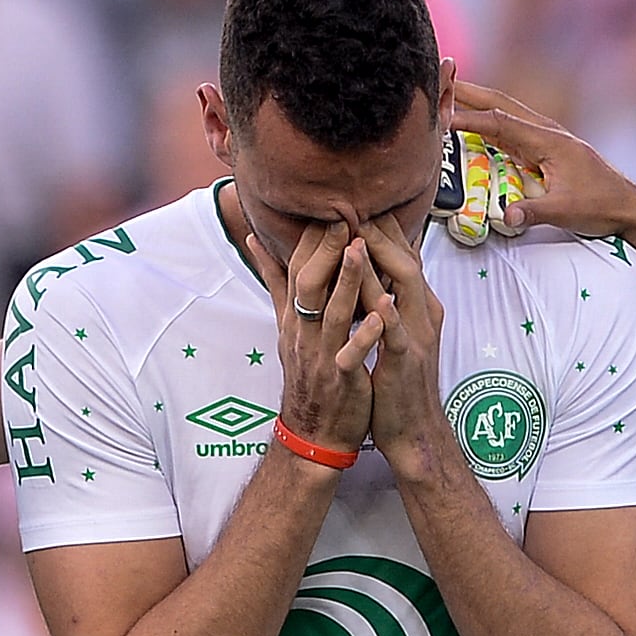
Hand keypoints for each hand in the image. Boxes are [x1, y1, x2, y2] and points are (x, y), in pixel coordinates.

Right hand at [250, 209, 385, 449]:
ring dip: (345, 282)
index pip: (298, 266)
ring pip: (330, 313)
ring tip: (359, 250)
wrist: (314, 432)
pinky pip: (351, 355)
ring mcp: (320, 356)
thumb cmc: (309, 373)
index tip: (327, 202)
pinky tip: (382, 315)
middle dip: (325, 250)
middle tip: (342, 215)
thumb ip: (276, 283)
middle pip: (308, 283)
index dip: (311, 235)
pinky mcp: (340, 381)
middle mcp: (303, 331)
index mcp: (294, 316)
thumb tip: (254, 240)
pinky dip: (366, 335)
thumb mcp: (287, 325)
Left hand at [359, 220, 453, 474]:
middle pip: (406, 259)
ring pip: (405, 288)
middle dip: (382, 230)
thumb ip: (384, 297)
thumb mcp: (390, 331)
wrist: (413, 431)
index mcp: (415, 304)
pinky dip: (390, 315)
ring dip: (384, 260)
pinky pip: (398, 335)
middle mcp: (421, 313)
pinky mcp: (406, 362)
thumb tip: (371, 266)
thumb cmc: (396, 381)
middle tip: (358, 199)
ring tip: (363, 232)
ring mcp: (416, 336)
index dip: (380, 224)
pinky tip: (379, 299)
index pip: (401, 253)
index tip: (357, 197)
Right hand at [449, 79, 635, 242]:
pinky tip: (478, 127)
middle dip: (471, 93)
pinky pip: (513, 131)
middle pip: (502, 106)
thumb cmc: (601, 206)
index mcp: (549, 141)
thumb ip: (534, 211)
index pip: (501, 123)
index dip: (470, 118)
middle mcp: (547, 133)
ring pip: (507, 115)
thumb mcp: (566, 212)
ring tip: (452, 97)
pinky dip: (491, 124)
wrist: (628, 206)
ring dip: (479, 105)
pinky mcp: (548, 150)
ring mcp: (548, 140)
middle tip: (442, 79)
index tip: (443, 116)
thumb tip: (505, 217)